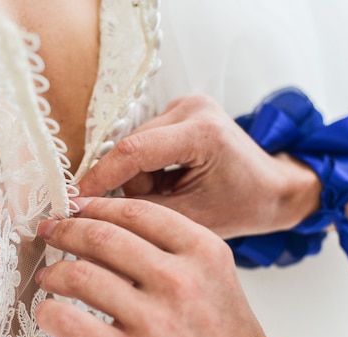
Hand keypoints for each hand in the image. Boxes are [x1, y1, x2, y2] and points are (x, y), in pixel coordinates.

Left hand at [34, 197, 286, 336]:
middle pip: (102, 236)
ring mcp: (155, 321)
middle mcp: (179, 280)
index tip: (76, 208)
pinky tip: (48, 312)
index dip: (95, 205)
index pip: (135, 211)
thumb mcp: (212, 276)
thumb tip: (104, 229)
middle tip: (50, 232)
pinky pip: (72, 322)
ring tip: (49, 276)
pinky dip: (50, 312)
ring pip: (80, 275)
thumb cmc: (224, 336)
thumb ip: (170, 248)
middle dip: (66, 230)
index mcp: (202, 251)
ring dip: (54, 272)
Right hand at [77, 95, 320, 238]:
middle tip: (159, 207)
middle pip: (132, 149)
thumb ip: (142, 213)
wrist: (273, 187)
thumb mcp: (193, 220)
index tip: (74, 201)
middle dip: (132, 185)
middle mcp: (192, 107)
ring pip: (135, 147)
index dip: (99, 177)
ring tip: (174, 194)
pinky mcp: (181, 111)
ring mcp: (186, 105)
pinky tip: (173, 180)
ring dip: (142, 178)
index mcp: (201, 132)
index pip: (134, 151)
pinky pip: (145, 142)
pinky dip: (151, 168)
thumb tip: (94, 214)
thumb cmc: (243, 205)